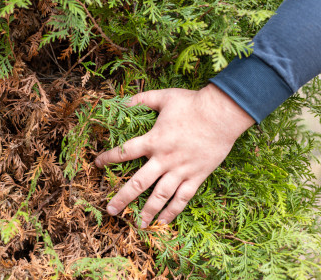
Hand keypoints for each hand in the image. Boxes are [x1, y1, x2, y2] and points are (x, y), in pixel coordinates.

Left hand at [95, 83, 254, 227]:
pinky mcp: (197, 176)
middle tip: (111, 210)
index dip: (109, 158)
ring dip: (148, 211)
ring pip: (160, 195)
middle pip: (139, 183)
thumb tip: (122, 101)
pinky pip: (183, 198)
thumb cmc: (193, 104)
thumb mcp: (164, 96)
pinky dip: (173, 211)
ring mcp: (181, 170)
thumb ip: (141, 99)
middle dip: (123, 197)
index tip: (97, 164)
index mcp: (153, 140)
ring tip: (138, 225)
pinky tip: (164, 222)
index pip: (125, 152)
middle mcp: (164, 159)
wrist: (223, 114)